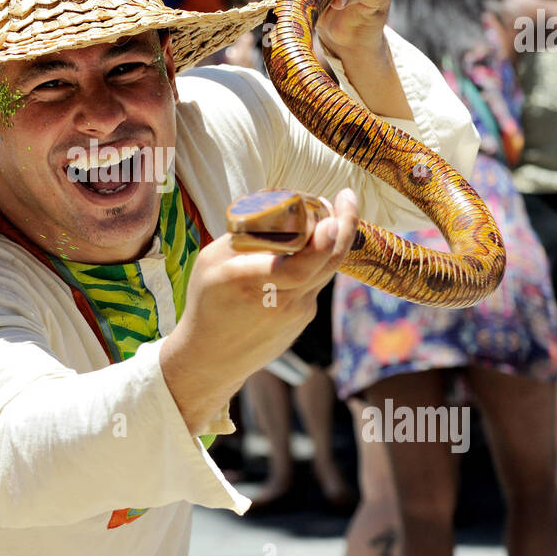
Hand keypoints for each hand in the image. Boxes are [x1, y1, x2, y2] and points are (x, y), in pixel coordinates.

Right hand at [161, 188, 359, 432]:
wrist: (211, 357)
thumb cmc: (208, 302)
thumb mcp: (211, 262)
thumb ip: (244, 237)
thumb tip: (277, 209)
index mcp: (250, 282)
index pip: (299, 266)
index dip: (322, 243)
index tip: (332, 218)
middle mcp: (280, 299)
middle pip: (326, 263)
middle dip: (344, 226)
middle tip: (348, 197)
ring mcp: (297, 313)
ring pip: (326, 270)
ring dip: (336, 240)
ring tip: (335, 214)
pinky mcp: (303, 319)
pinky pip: (316, 282)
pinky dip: (318, 261)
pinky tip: (311, 248)